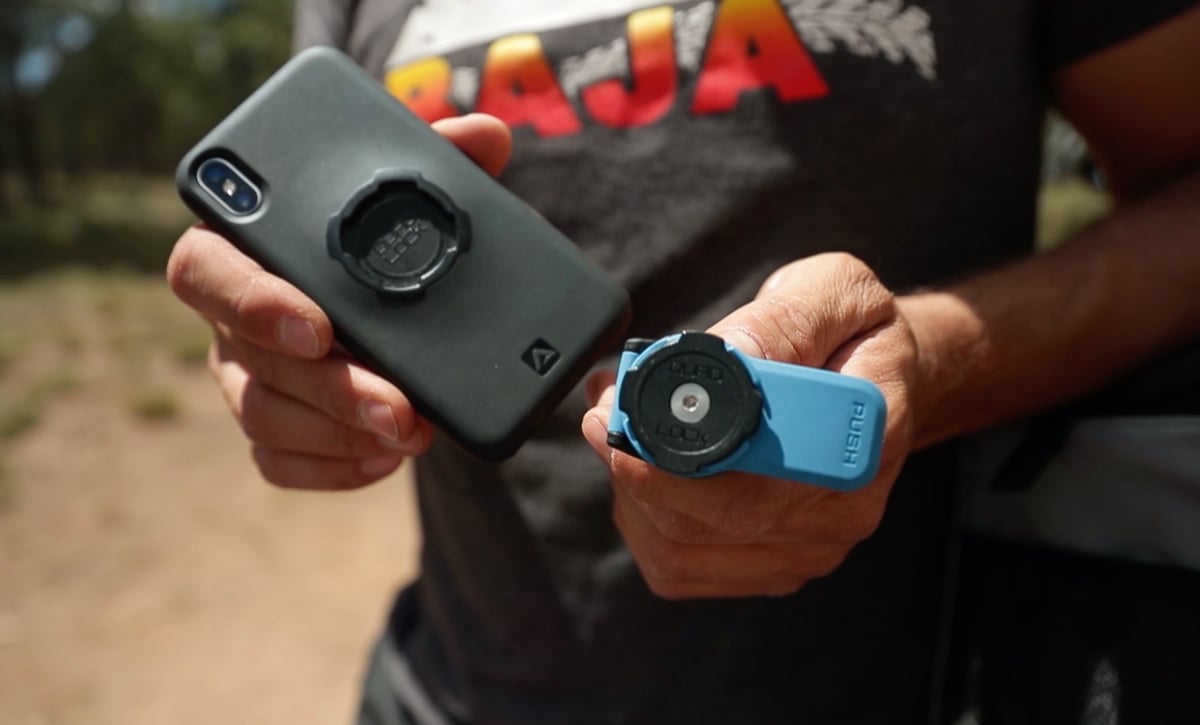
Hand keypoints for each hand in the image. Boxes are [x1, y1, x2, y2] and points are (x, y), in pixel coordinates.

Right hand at [167, 114, 512, 489]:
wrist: (390, 287)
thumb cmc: (384, 229)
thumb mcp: (416, 188)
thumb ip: (441, 159)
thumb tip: (486, 137)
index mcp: (244, 246)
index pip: (205, 269)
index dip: (253, 301)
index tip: (318, 325)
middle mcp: (232, 315)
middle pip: (249, 359)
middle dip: (328, 388)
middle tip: (398, 407)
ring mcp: (247, 374)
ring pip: (263, 416)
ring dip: (339, 433)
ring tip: (411, 437)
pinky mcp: (274, 426)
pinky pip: (278, 462)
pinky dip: (331, 468)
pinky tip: (384, 461)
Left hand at [582, 253, 917, 598]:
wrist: (875, 379)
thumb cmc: (854, 334)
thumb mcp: (834, 291)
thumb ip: (783, 323)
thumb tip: (730, 358)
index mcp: (863, 444)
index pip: (771, 476)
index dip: (688, 461)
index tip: (628, 423)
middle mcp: (841, 513)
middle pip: (714, 521)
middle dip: (639, 468)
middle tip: (604, 414)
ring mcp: (805, 550)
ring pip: (683, 549)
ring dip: (633, 492)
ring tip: (620, 430)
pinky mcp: (769, 567)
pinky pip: (680, 565)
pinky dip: (642, 519)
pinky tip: (641, 470)